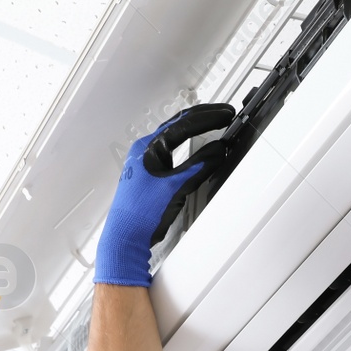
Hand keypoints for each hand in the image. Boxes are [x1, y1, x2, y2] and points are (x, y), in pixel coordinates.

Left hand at [94, 103, 235, 287]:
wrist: (125, 237)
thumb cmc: (140, 214)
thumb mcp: (175, 186)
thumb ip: (198, 166)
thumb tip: (216, 151)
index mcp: (147, 148)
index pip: (182, 125)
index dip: (207, 118)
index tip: (225, 114)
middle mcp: (144, 152)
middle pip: (177, 126)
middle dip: (202, 118)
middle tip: (223, 114)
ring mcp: (146, 163)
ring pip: (174, 138)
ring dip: (195, 129)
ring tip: (213, 123)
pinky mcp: (150, 176)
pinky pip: (172, 153)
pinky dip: (188, 146)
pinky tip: (195, 147)